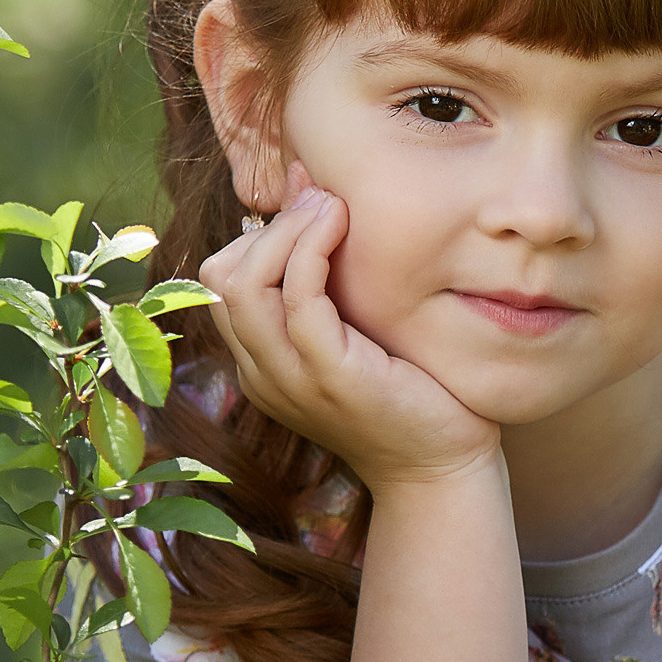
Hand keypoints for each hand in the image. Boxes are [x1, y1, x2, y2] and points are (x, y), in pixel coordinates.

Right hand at [197, 164, 501, 491]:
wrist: (442, 468)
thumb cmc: (411, 394)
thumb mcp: (357, 330)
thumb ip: (329, 277)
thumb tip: (316, 193)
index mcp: (262, 362)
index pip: (219, 281)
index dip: (258, 233)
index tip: (309, 202)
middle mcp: (263, 372)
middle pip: (219, 277)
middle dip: (269, 225)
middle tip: (321, 198)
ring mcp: (291, 378)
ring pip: (244, 284)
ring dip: (286, 230)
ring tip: (331, 205)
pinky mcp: (330, 377)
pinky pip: (297, 299)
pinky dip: (312, 250)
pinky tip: (342, 227)